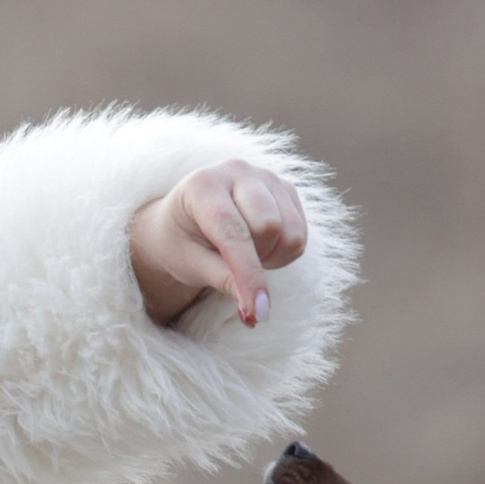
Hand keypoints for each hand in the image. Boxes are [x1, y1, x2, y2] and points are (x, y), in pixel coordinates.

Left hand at [128, 162, 307, 327]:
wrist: (185, 219)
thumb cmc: (182, 242)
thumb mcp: (189, 264)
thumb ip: (222, 279)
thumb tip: (254, 309)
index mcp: (202, 186)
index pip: (233, 233)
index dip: (248, 275)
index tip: (258, 312)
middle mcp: (236, 171)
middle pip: (269, 226)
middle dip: (257, 260)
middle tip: (231, 265)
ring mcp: (265, 176)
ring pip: (292, 231)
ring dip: (272, 256)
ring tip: (244, 254)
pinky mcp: (285, 187)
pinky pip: (301, 232)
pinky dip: (285, 250)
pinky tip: (260, 246)